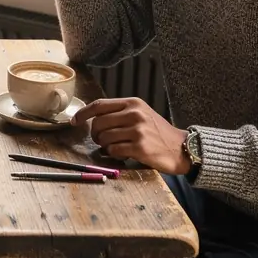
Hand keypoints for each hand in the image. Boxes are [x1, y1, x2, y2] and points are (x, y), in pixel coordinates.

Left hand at [73, 97, 190, 174]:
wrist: (182, 149)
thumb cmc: (157, 132)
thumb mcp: (141, 114)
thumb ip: (119, 113)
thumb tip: (91, 118)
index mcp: (132, 103)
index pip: (99, 105)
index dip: (83, 113)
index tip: (75, 121)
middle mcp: (134, 114)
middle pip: (98, 123)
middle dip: (95, 134)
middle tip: (101, 140)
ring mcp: (138, 130)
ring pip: (104, 138)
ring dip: (105, 146)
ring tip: (115, 147)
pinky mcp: (140, 147)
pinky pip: (113, 150)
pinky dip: (113, 154)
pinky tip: (123, 154)